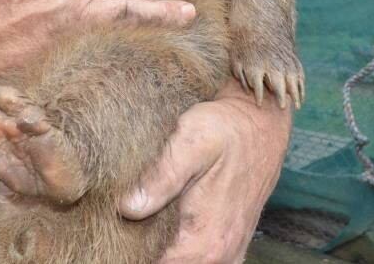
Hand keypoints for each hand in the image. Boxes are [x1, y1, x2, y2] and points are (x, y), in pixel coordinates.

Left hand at [119, 80, 291, 262]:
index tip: (112, 237)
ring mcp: (229, 252)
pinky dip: (182, 252)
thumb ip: (160, 178)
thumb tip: (127, 208)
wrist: (261, 123)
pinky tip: (163, 232)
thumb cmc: (226, 130)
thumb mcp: (190, 143)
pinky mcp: (231, 243)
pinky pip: (201, 261)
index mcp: (204, 241)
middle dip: (143, 253)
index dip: (129, 255)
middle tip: (120, 231)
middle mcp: (220, 255)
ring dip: (162, 253)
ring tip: (138, 230)